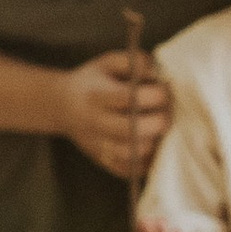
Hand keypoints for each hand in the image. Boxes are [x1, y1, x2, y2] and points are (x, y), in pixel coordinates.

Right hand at [56, 50, 170, 178]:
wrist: (62, 106)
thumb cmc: (92, 81)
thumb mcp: (107, 62)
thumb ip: (133, 61)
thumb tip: (157, 73)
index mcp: (97, 96)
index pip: (129, 99)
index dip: (155, 95)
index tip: (165, 89)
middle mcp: (96, 123)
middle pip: (132, 130)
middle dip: (159, 121)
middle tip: (167, 112)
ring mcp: (98, 145)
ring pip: (133, 153)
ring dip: (154, 142)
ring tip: (158, 129)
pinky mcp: (103, 161)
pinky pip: (129, 170)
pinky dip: (146, 162)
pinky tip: (151, 145)